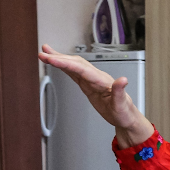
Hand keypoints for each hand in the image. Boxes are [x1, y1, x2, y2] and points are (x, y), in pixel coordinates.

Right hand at [39, 44, 154, 147]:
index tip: (52, 59)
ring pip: (74, 65)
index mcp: (102, 80)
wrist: (126, 118)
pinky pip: (74, 73)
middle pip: (75, 63)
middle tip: (42, 53)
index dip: (66, 63)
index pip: (81, 68)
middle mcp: (96, 77)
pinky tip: (56, 63)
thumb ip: (120, 91)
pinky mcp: (88, 85)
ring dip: (59, 58)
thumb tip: (123, 80)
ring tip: (45, 52)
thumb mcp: (123, 104)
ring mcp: (92, 80)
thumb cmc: (125, 113)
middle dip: (58, 58)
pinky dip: (64, 67)